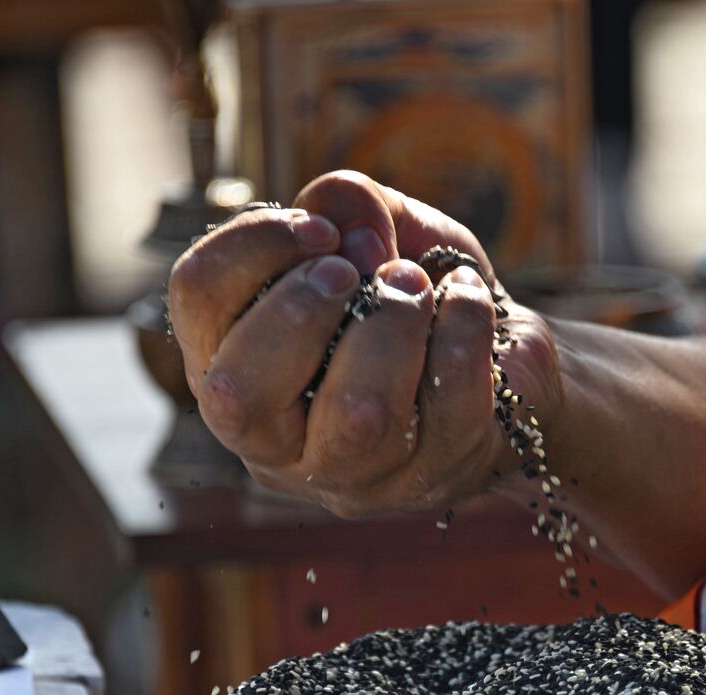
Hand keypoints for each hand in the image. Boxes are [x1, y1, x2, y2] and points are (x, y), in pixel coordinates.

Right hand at [167, 171, 561, 516]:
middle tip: (352, 271)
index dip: (253, 243)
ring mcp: (354, 476)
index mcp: (231, 366)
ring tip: (417, 284)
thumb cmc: (416, 302)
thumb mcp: (382, 235)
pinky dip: (464, 326)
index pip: (197, 297)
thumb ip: (351, 208)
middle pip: (240, 390)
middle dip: (301, 306)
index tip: (320, 229)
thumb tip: (341, 212)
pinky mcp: (435, 477)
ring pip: (359, 412)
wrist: (507, 367)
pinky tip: (468, 301)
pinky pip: (451, 398)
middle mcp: (275, 441)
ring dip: (393, 321)